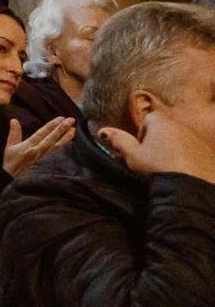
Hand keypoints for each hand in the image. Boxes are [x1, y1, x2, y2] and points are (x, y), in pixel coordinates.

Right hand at [2, 116, 73, 176]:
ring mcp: (45, 159)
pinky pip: (59, 156)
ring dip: (67, 138)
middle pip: (52, 138)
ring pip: (58, 146)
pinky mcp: (48, 166)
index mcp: (29, 146)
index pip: (42, 132)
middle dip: (62, 128)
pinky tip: (72, 145)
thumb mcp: (9, 147)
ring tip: (74, 130)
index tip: (61, 118)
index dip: (52, 125)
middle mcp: (38, 151)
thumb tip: (14, 120)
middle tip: (71, 120)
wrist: (13, 181)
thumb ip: (14, 133)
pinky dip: (66, 149)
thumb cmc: (11, 164)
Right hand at [99, 111, 214, 183]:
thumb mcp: (132, 156)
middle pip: (165, 130)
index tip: (140, 150)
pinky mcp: (208, 153)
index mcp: (161, 122)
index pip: (148, 120)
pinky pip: (195, 153)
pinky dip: (188, 160)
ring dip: (173, 151)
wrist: (190, 187)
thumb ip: (118, 141)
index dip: (141, 135)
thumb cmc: (158, 168)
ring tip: (167, 169)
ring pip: (180, 141)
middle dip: (158, 142)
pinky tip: (183, 173)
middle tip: (152, 161)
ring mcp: (197, 139)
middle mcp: (181, 126)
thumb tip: (102, 131)